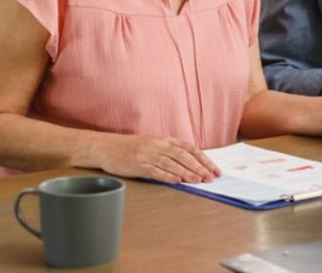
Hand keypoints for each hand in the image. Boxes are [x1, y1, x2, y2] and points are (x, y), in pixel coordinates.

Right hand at [91, 133, 220, 183]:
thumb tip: (192, 166)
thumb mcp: (154, 145)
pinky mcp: (136, 164)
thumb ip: (171, 153)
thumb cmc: (132, 148)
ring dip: (186, 172)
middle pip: (183, 155)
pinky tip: (176, 181)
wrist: (106, 146)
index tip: (215, 169)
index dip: (204, 159)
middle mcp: (158, 145)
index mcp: (165, 140)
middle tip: (211, 177)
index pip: (190, 148)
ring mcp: (147, 154)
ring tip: (198, 180)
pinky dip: (166, 176)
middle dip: (200, 167)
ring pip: (171, 163)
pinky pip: (154, 170)